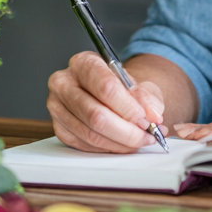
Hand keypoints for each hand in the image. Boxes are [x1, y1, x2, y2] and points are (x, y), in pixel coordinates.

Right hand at [47, 50, 167, 152]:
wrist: (107, 92)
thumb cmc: (120, 85)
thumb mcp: (137, 83)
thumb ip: (146, 97)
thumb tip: (153, 114)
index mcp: (83, 63)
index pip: (105, 87)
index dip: (128, 108)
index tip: (146, 119)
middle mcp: (64, 83)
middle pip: (96, 115)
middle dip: (127, 130)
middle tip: (148, 134)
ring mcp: (58, 107)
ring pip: (91, 134)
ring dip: (121, 142)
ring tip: (141, 140)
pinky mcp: (60, 128)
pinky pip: (86, 145)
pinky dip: (110, 148)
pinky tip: (124, 143)